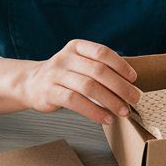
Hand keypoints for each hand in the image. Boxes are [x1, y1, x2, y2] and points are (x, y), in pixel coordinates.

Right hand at [20, 39, 141, 124]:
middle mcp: (65, 58)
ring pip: (88, 87)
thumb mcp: (78, 64)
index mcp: (76, 47)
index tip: (134, 78)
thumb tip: (130, 85)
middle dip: (120, 86)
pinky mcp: (49, 92)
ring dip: (110, 101)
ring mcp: (56, 74)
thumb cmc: (64, 76)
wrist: (30, 84)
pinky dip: (94, 111)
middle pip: (98, 71)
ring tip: (123, 111)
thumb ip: (99, 68)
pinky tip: (105, 118)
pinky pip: (75, 102)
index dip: (120, 65)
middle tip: (134, 99)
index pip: (102, 52)